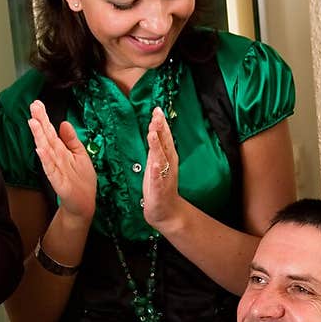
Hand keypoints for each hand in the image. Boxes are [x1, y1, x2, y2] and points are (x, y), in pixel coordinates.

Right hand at [28, 100, 96, 221]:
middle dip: (39, 122)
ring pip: (46, 150)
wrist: (83, 204)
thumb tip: (63, 123)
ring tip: (33, 123)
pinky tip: (40, 150)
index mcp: (61, 151)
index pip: (50, 132)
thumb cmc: (81, 181)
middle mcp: (56, 158)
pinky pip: (51, 169)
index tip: (37, 104)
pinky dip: (45, 160)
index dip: (44, 118)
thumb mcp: (80, 155)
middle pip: (46, 137)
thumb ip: (71, 140)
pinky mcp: (59, 182)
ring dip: (39, 137)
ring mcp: (56, 170)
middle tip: (32, 107)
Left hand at [141, 108, 181, 230]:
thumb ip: (155, 147)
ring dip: (157, 146)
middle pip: (164, 144)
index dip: (161, 124)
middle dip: (161, 129)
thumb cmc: (159, 186)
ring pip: (161, 158)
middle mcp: (167, 164)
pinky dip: (156, 170)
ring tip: (153, 133)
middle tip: (157, 114)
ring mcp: (164, 176)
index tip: (157, 110)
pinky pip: (158, 178)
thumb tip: (153, 128)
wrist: (166, 211)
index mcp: (166, 157)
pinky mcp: (159, 188)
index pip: (164, 137)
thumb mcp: (156, 163)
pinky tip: (154, 163)